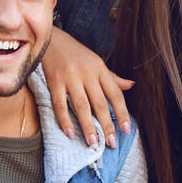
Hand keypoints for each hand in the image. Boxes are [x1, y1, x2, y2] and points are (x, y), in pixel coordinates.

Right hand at [40, 27, 134, 147]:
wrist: (50, 38)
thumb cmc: (75, 53)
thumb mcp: (96, 62)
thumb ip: (112, 77)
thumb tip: (131, 85)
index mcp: (100, 69)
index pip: (115, 94)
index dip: (122, 113)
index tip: (126, 130)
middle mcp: (87, 73)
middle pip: (100, 103)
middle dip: (107, 125)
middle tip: (111, 144)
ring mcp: (70, 77)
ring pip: (82, 106)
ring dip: (88, 127)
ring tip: (93, 143)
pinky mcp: (54, 81)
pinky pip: (60, 104)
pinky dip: (65, 120)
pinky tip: (70, 134)